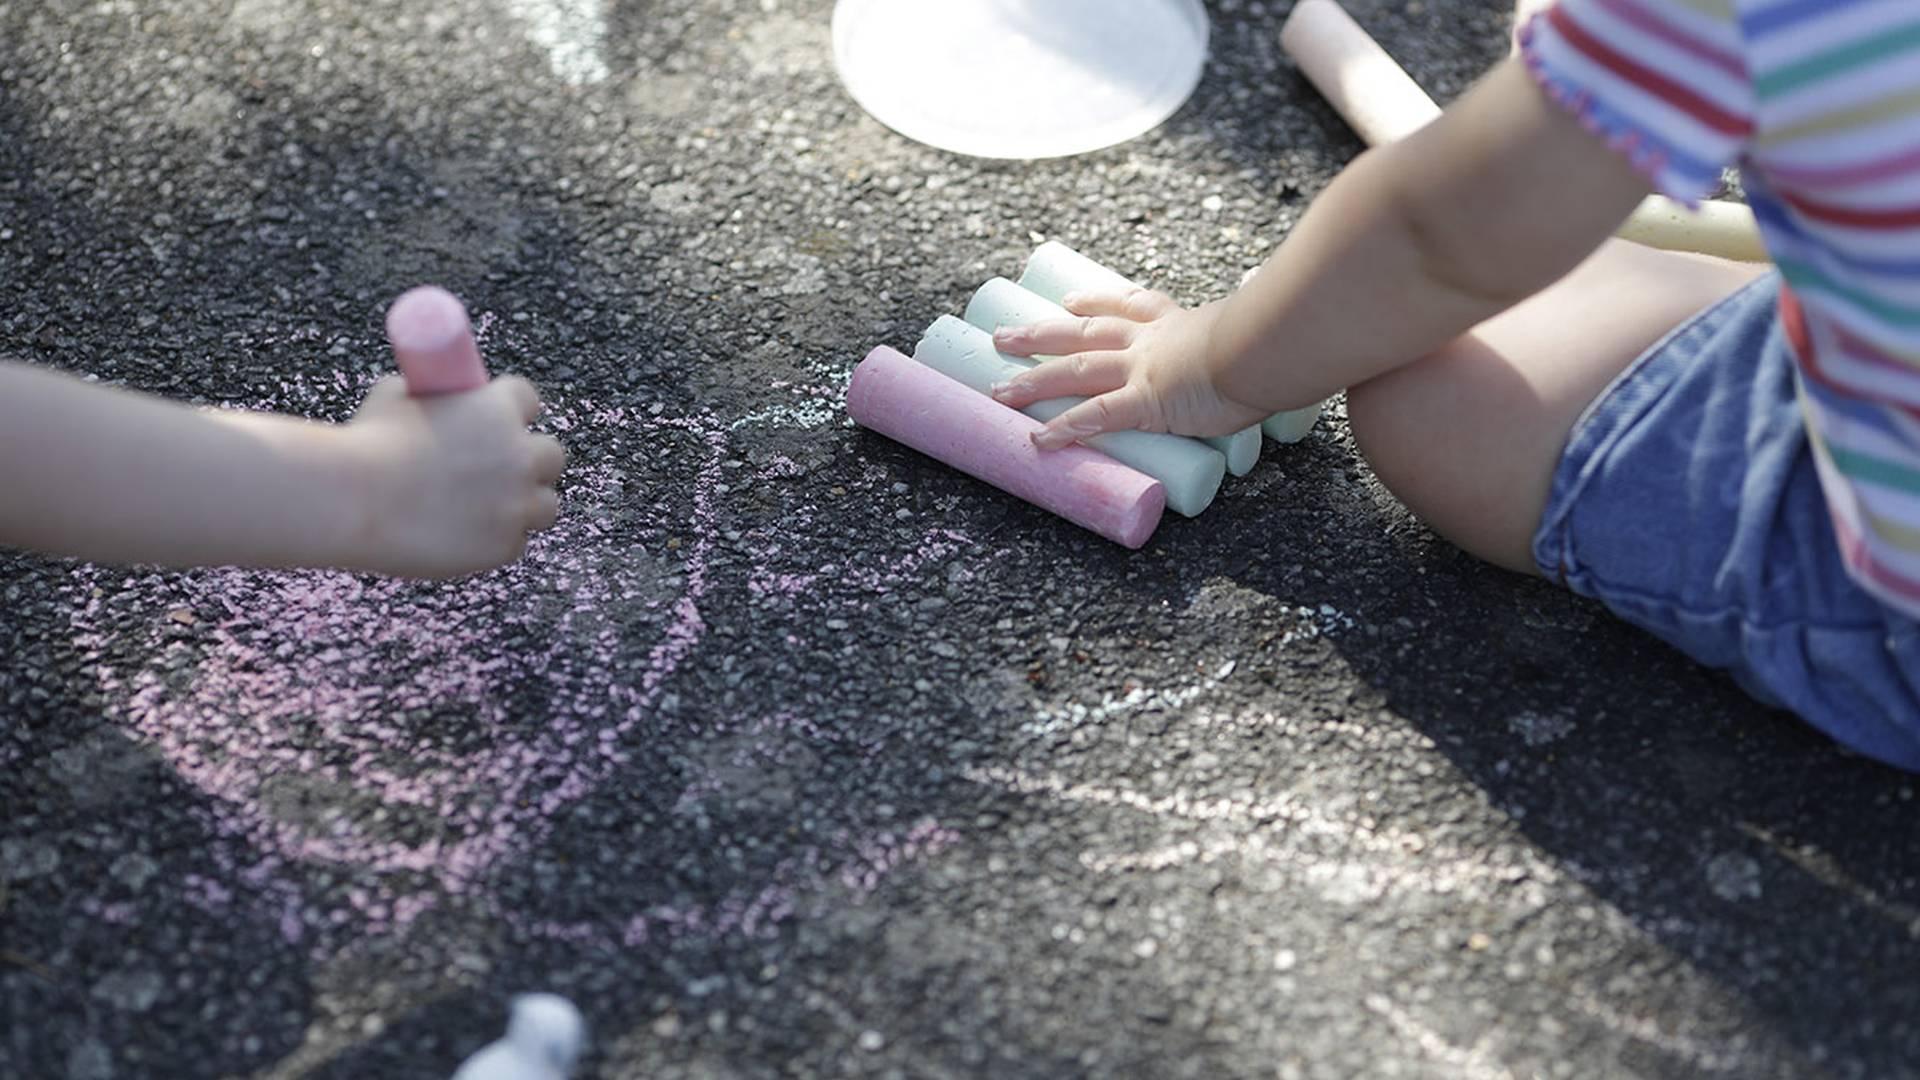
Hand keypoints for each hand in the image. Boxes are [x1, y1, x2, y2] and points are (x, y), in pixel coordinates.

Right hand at [340, 375, 565, 577]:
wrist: (353, 498)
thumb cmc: (367, 443)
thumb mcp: (397, 397)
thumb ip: (431, 400)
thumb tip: (435, 402)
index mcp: (498, 408)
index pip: (527, 399)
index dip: (515, 410)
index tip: (505, 421)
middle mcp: (519, 454)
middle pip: (551, 456)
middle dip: (533, 462)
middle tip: (510, 471)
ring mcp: (516, 502)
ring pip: (545, 506)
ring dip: (528, 506)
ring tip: (504, 510)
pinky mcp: (503, 544)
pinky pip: (514, 543)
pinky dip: (497, 542)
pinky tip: (478, 539)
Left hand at [987, 288, 1267, 449]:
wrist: (1270, 344)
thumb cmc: (1275, 338)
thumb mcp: (1257, 330)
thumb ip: (1250, 338)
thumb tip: (1269, 342)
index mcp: (1178, 323)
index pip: (1130, 306)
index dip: (1096, 303)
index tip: (1071, 301)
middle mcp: (1152, 342)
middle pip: (1084, 333)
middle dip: (1040, 333)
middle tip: (1004, 336)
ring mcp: (1143, 370)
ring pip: (1076, 370)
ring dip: (1035, 381)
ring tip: (999, 391)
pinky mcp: (1146, 402)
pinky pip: (1096, 417)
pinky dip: (1066, 428)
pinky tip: (1040, 440)